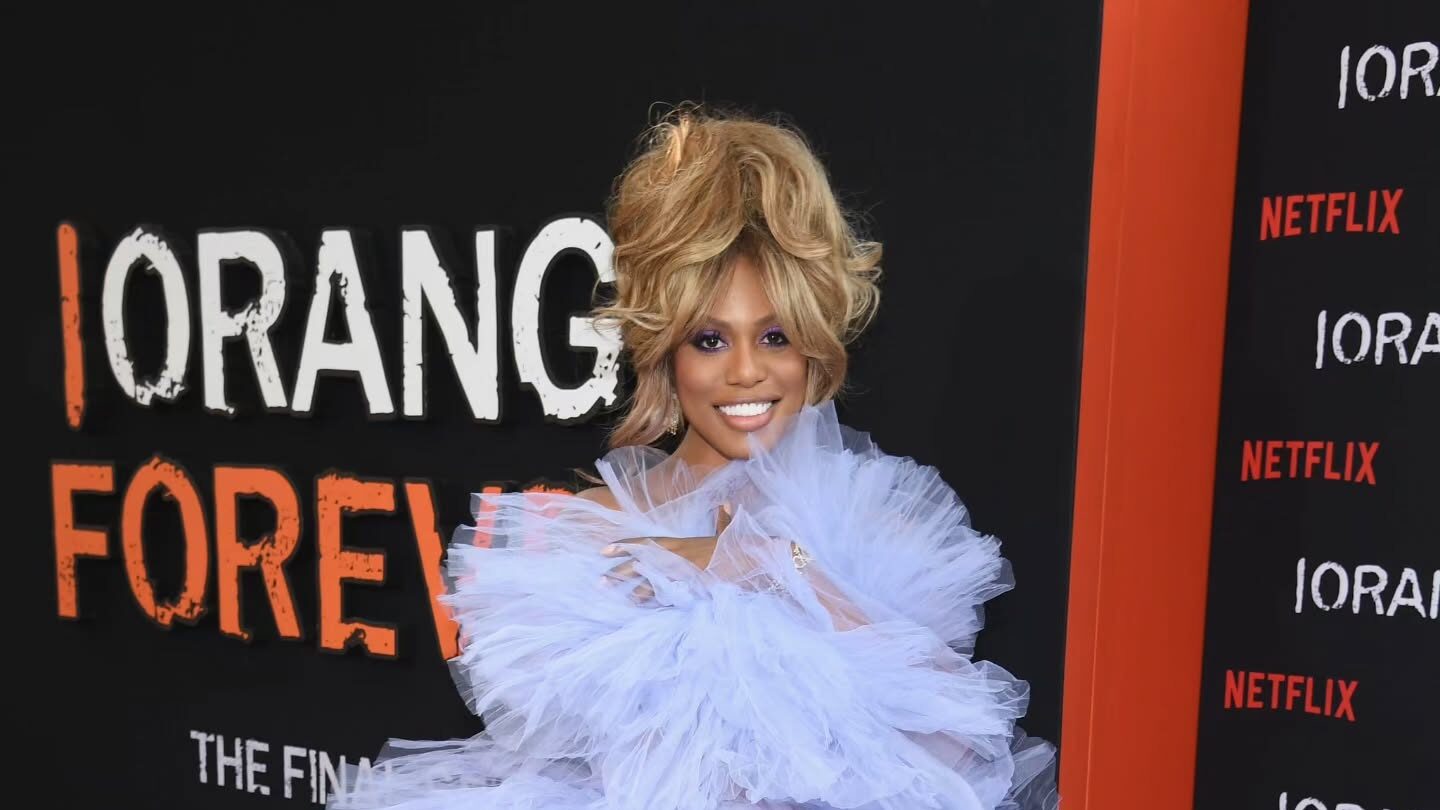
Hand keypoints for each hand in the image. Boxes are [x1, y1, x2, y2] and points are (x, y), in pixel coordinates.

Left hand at [599, 505, 732, 602]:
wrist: (754, 559)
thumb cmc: (741, 548)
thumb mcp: (728, 533)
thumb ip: (723, 520)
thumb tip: (724, 505)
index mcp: (683, 543)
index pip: (648, 542)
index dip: (625, 545)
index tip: (605, 549)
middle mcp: (678, 555)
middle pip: (642, 561)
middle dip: (619, 570)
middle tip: (600, 579)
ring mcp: (682, 571)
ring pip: (649, 578)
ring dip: (628, 588)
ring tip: (611, 593)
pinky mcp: (689, 586)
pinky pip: (666, 592)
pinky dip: (651, 598)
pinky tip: (637, 605)